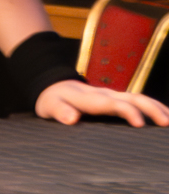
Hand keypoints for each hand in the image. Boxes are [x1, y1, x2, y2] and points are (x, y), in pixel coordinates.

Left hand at [36, 79, 168, 126]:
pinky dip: (152, 106)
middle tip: (165, 122)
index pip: (110, 103)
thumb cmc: (52, 99)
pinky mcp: (115, 98)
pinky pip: (136, 100)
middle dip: (148, 108)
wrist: (52, 84)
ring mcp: (110, 94)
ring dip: (154, 106)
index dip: (126, 111)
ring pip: (137, 96)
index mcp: (88, 97)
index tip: (140, 124)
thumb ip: (60, 110)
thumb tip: (72, 119)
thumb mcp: (49, 106)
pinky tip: (164, 115)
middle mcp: (103, 93)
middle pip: (130, 97)